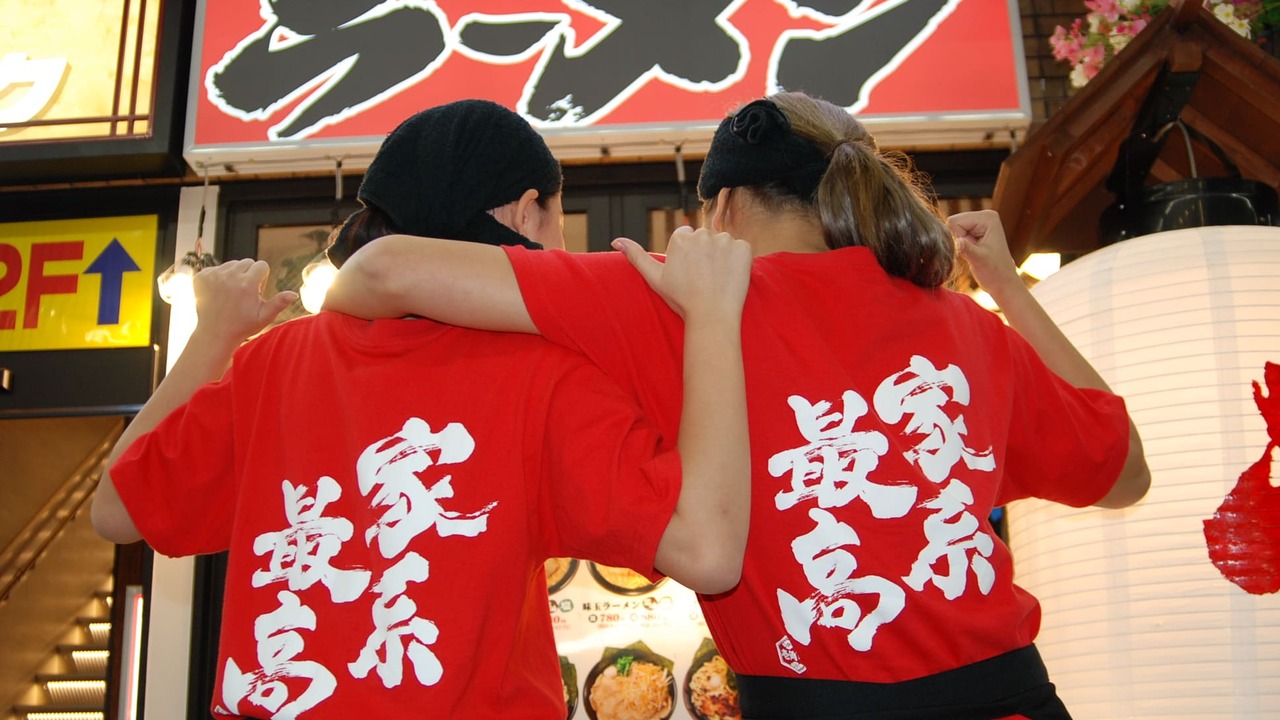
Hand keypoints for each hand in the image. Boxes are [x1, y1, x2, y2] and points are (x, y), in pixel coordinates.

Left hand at [192, 259, 297, 345]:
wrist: (215, 334)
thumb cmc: (242, 326)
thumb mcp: (265, 316)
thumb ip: (279, 303)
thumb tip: (293, 294)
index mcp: (247, 284)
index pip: (261, 265)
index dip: (262, 278)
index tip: (256, 291)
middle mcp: (229, 276)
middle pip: (246, 262)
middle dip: (249, 274)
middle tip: (244, 293)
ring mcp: (213, 276)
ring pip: (231, 264)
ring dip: (234, 275)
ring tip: (231, 293)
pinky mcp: (201, 277)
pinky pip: (216, 269)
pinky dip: (219, 277)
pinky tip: (219, 293)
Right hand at [612, 227, 751, 320]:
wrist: (712, 317)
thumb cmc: (682, 299)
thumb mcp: (655, 278)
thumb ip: (636, 256)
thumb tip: (615, 240)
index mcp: (682, 237)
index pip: (687, 237)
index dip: (689, 257)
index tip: (690, 274)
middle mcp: (703, 234)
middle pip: (705, 238)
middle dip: (705, 254)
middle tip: (703, 278)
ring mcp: (726, 240)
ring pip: (723, 243)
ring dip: (722, 257)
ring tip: (717, 279)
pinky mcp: (744, 248)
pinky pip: (742, 249)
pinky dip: (739, 261)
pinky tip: (730, 277)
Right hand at [949, 210, 1020, 297]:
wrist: (1003, 282)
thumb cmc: (994, 272)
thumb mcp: (979, 259)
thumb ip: (966, 248)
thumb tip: (955, 242)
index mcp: (987, 217)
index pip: (954, 221)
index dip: (958, 238)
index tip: (973, 249)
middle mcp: (985, 215)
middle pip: (953, 223)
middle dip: (958, 239)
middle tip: (974, 252)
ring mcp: (980, 222)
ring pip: (953, 229)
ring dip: (960, 243)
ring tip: (975, 252)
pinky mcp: (977, 230)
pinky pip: (957, 234)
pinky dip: (961, 245)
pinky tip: (974, 252)